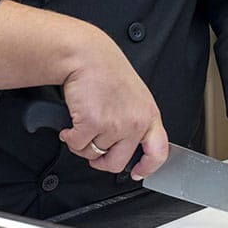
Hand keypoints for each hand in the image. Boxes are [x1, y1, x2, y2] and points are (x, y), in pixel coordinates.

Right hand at [56, 31, 168, 179]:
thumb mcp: (134, 96)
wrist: (88, 55)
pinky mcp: (92, 122)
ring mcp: (114, 124)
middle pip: (117, 162)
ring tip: (83, 122)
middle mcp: (135, 122)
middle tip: (93, 152)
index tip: (137, 172)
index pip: (158, 152)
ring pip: (93, 153)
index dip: (147, 167)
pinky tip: (72, 123)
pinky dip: (69, 136)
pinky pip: (76, 144)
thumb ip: (134, 119)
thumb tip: (125, 145)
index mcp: (149, 115)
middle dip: (100, 161)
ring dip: (82, 142)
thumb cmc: (107, 71)